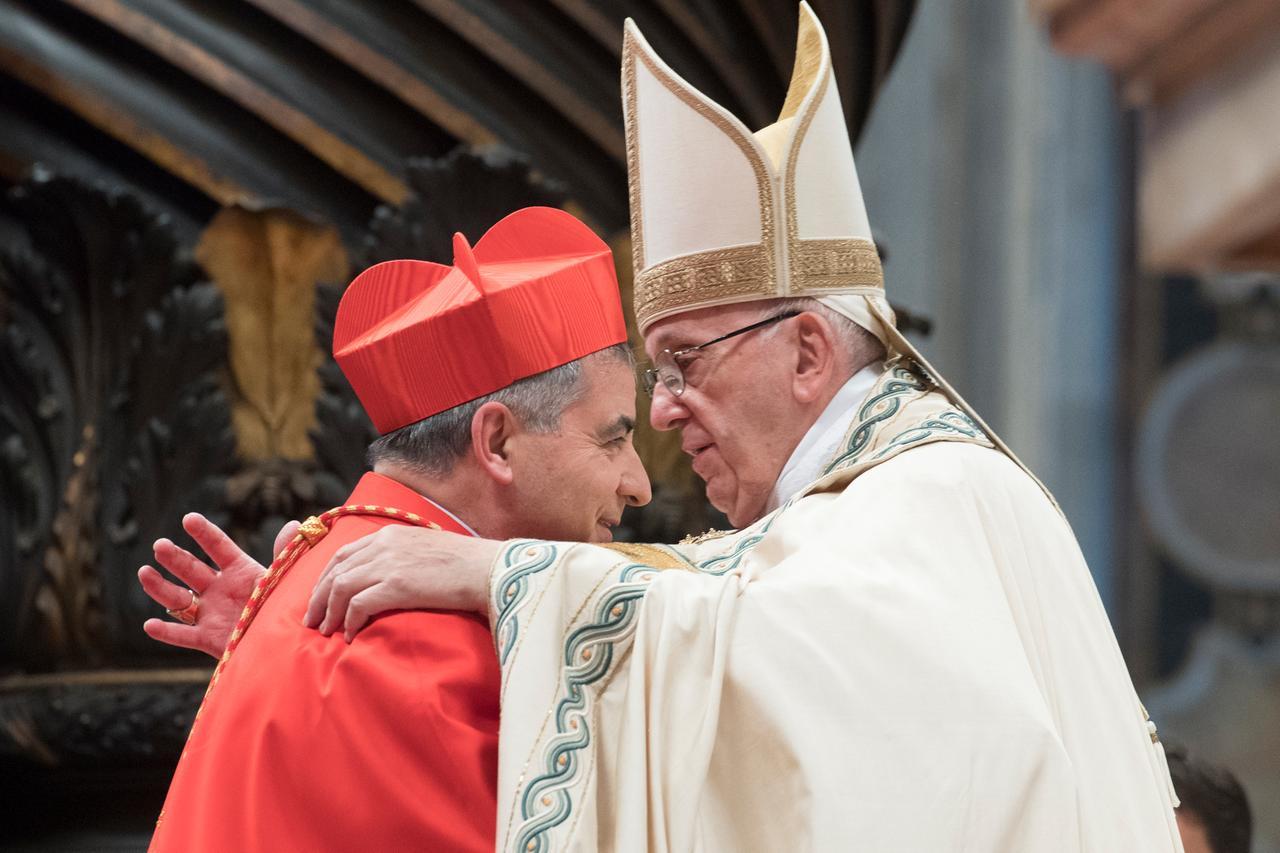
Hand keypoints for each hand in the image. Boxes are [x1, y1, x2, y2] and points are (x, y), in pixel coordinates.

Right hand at [138, 514, 296, 657]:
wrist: (286, 644)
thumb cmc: (285, 607)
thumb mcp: (285, 579)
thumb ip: (285, 553)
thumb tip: (295, 523)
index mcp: (240, 570)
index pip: (219, 547)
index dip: (204, 533)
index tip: (189, 518)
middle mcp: (220, 589)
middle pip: (192, 569)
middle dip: (175, 557)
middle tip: (160, 545)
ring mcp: (211, 613)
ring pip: (179, 598)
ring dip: (160, 587)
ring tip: (144, 572)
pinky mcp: (207, 638)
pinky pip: (183, 635)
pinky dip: (166, 632)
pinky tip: (150, 625)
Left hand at [303, 525, 498, 642]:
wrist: (488, 569)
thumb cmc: (466, 565)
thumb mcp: (427, 551)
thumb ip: (403, 558)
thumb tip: (390, 579)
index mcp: (390, 534)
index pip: (344, 554)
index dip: (326, 577)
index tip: (320, 597)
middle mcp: (384, 544)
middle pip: (335, 570)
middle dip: (319, 597)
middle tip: (312, 620)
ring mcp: (389, 563)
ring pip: (341, 587)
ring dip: (329, 612)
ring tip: (327, 631)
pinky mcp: (396, 585)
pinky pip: (358, 604)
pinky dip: (349, 621)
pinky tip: (350, 635)